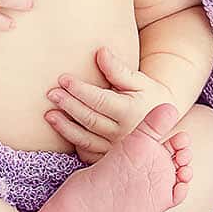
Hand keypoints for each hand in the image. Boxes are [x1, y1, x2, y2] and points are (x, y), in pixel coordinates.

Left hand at [44, 47, 178, 160]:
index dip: (80, 89)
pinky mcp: (110, 160)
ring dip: (65, 128)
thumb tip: (100, 51)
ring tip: (49, 115)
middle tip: (51, 93)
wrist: (163, 127)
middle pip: (89, 119)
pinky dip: (75, 144)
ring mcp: (116, 150)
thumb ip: (118, 69)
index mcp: (131, 112)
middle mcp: (123, 134)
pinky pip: (88, 154)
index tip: (63, 79)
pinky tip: (63, 132)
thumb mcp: (140, 82)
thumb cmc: (150, 98)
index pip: (100, 100)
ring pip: (85, 139)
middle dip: (68, 105)